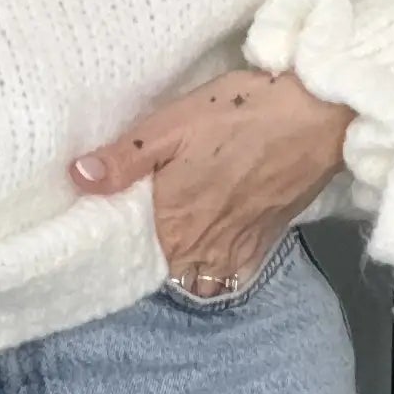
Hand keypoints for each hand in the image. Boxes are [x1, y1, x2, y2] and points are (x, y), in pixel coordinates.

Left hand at [67, 67, 353, 289]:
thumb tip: (77, 178)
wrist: (316, 115)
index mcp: (173, 221)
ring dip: (186, 270)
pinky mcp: (266, 241)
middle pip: (168, 273)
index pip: (133, 256)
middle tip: (141, 236)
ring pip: (200, 281)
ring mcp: (238, 247)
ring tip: (175, 244)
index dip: (120, 247)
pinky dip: (219, 272)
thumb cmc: (240, 113)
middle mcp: (203, 246)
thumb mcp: (171, 124)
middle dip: (153, 262)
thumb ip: (124, 159)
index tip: (112, 232)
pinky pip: (234, 276)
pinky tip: (211, 248)